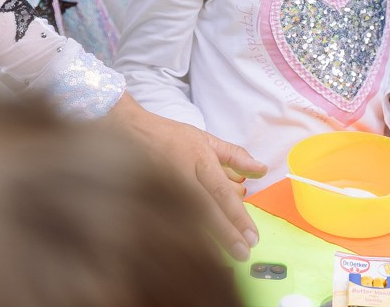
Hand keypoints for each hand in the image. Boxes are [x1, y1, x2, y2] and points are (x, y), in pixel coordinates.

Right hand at [104, 94, 267, 259]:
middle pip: (205, 210)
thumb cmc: (169, 137)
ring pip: (184, 219)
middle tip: (243, 254)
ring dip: (204, 241)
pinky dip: (180, 236)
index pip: (221, 192)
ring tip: (223, 259)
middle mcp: (180, 174)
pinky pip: (165, 221)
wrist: (127, 130)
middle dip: (225, 235)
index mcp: (198, 159)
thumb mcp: (205, 139)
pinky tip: (192, 253)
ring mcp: (160, 187)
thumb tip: (263, 170)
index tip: (252, 238)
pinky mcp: (145, 198)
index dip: (237, 217)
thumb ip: (235, 156)